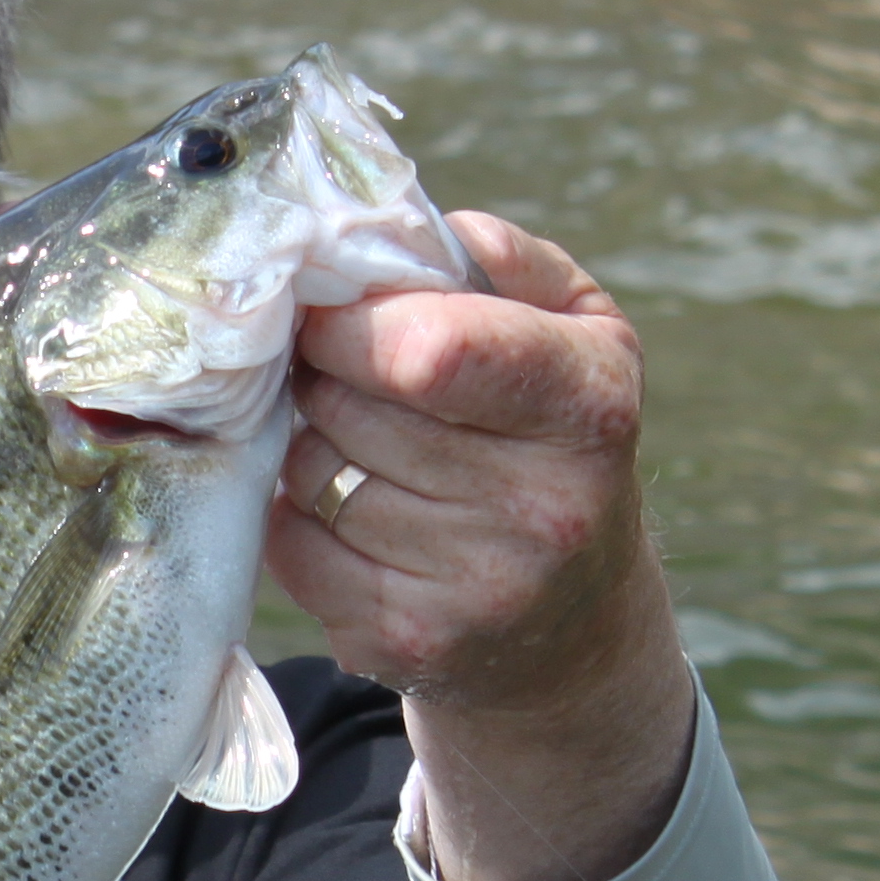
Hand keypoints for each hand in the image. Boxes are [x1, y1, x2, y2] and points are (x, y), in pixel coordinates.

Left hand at [269, 212, 692, 880]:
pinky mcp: (409, 646)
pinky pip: (291, 548)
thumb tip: (395, 235)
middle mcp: (545, 507)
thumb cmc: (554, 434)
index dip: (350, 323)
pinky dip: (297, 520)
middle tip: (350, 382)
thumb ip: (498, 257)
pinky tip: (351, 516)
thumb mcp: (575, 326)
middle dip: (323, 380)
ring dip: (311, 449)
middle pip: (349, 409)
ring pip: (310, 475)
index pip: (428, 350)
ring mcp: (477, 589)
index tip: (334, 315)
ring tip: (365, 452)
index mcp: (588, 403)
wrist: (571, 625)